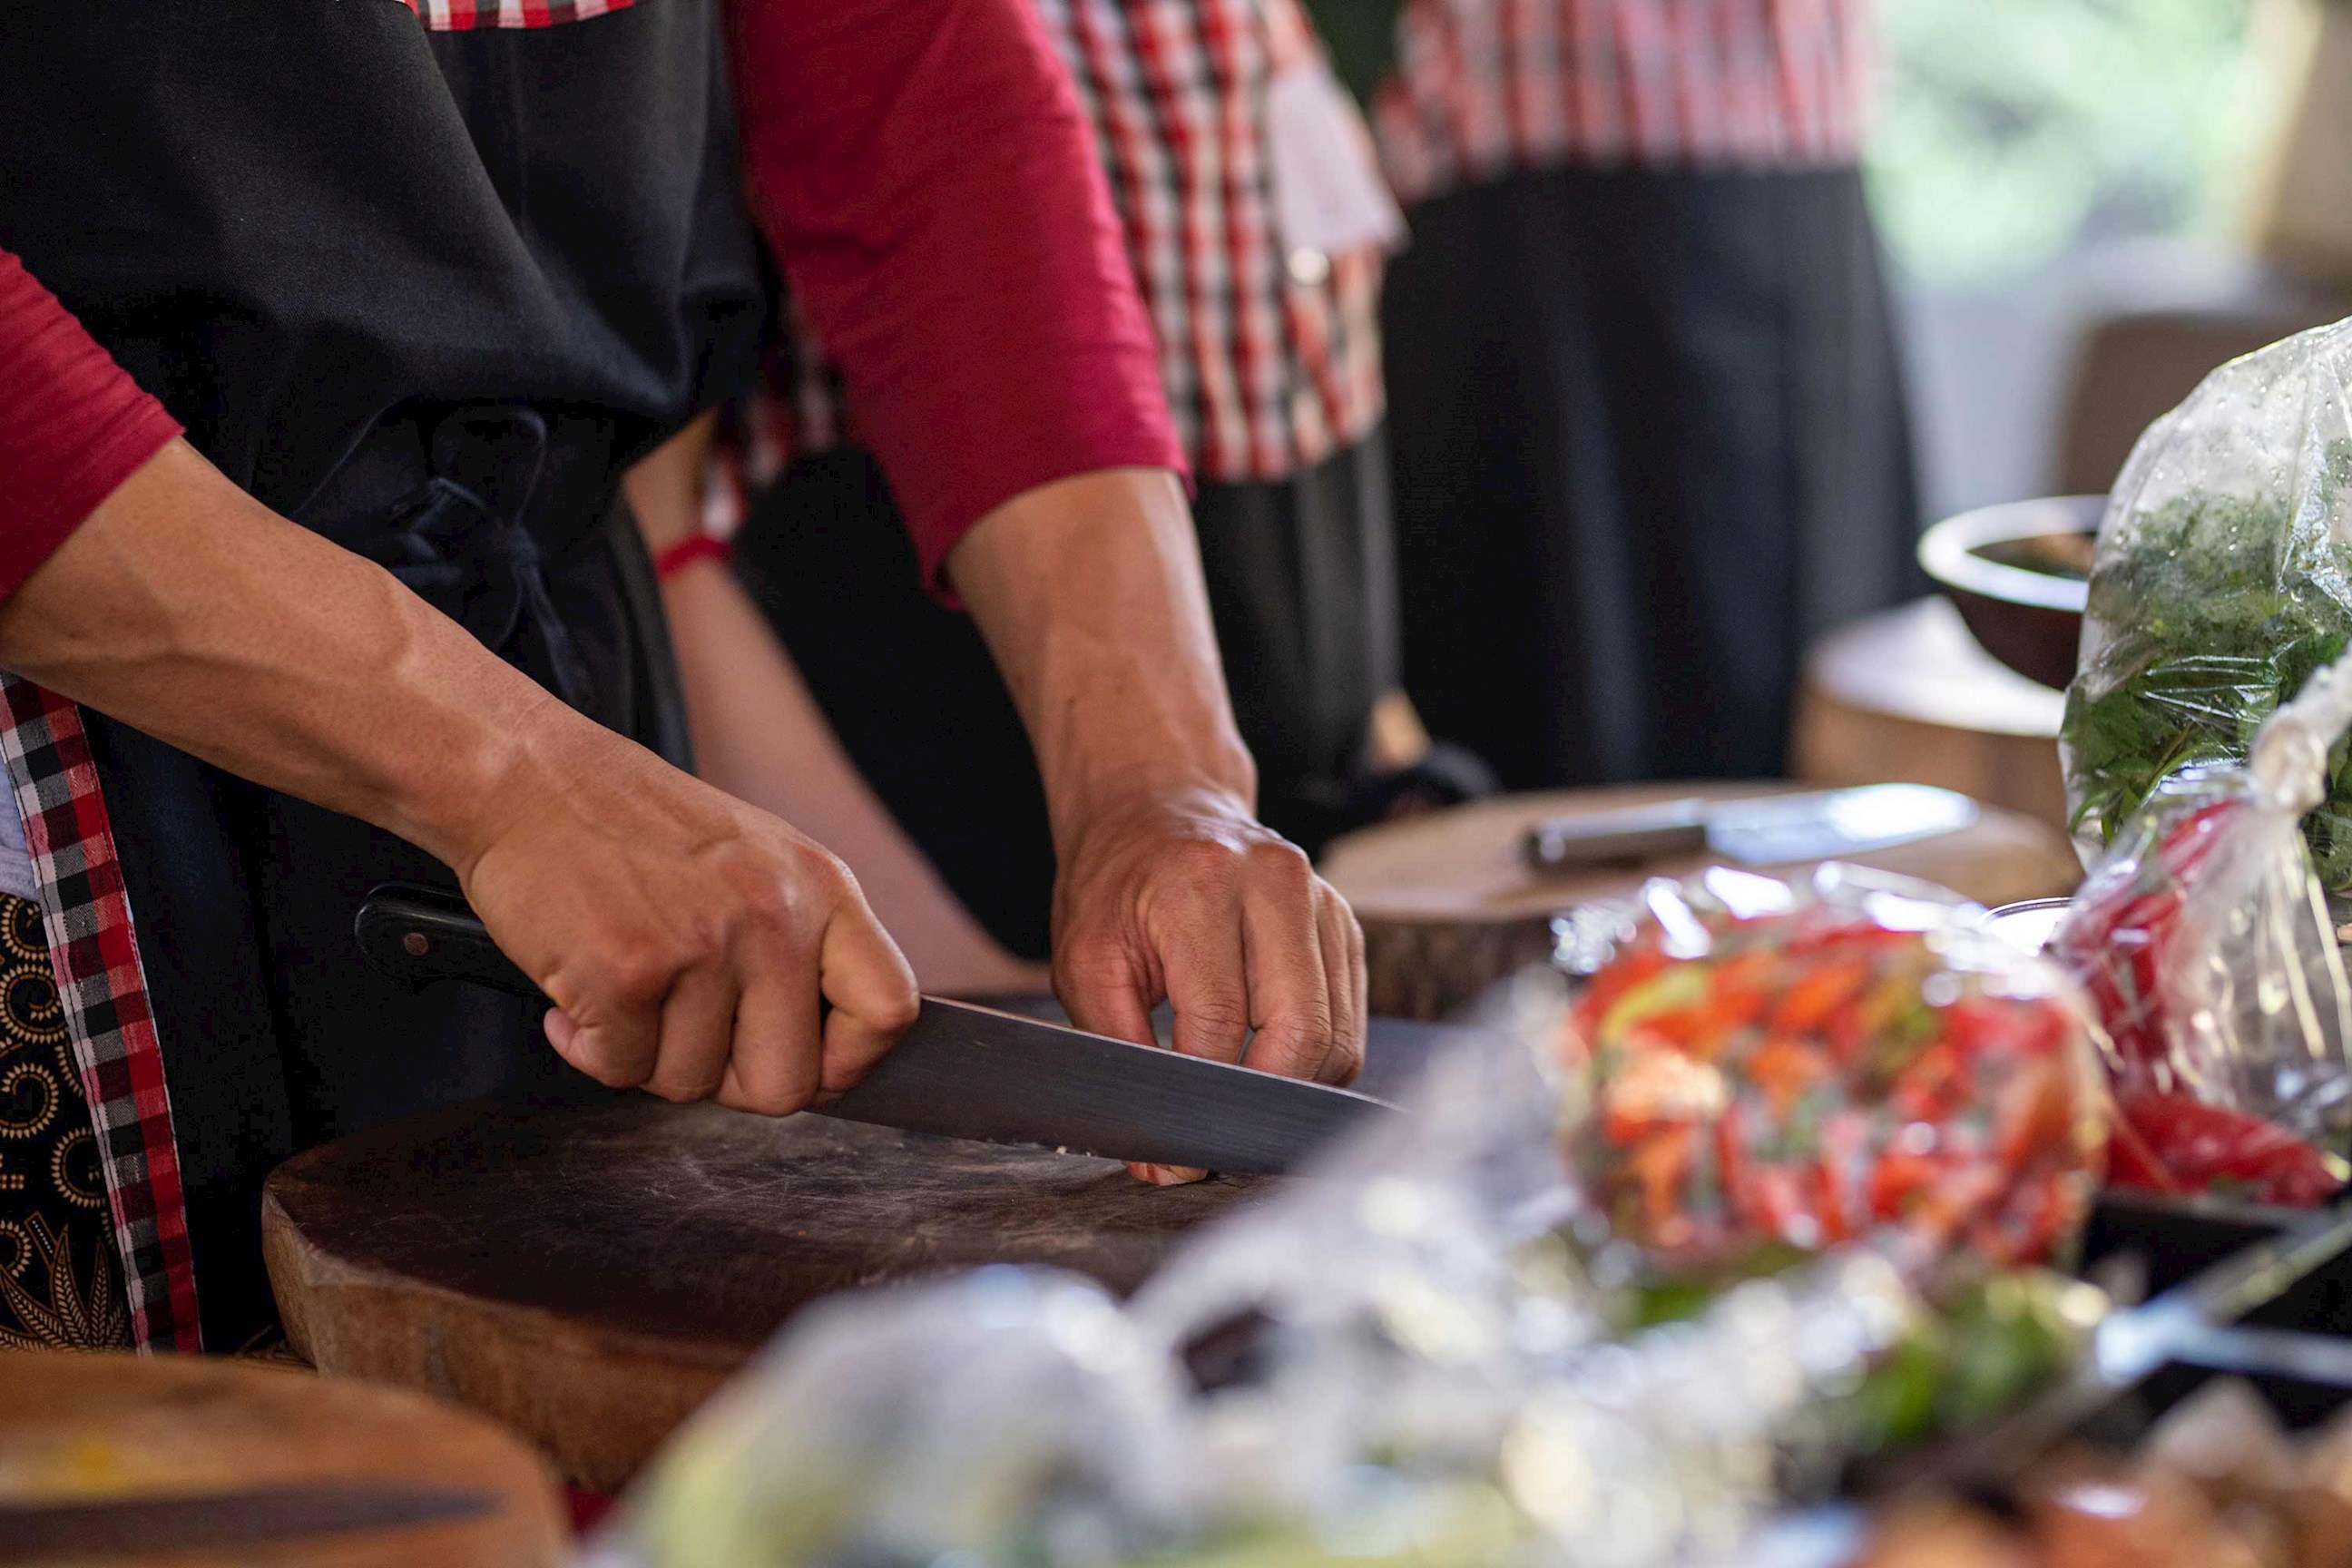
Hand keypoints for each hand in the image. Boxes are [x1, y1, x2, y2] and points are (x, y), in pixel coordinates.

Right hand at [453, 703, 920, 1112]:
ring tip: (625, 987)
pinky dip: (589, 1048)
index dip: (850, 1062)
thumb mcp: (757, 861)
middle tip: (683, 1031)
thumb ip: (800, 945)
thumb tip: (827, 1057)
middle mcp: (774, 917)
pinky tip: (578, 994)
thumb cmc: (633, 827)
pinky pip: (620, 1070)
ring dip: (646, 1055)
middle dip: (728, 1080)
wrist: (524, 779)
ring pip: (692, 1084)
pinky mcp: (625, 973)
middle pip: (788, 1083)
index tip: (806, 1063)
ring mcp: (701, 945)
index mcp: (822, 888)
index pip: (889, 1010)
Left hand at [1051, 785, 1366, 1183]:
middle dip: (1256, 1102)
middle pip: (1300, 1032)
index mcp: (1200, 884)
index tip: (1174, 1151)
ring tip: (1234, 1100)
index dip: (1197, 1098)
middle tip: (1213, 1136)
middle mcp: (1275, 882)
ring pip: (1336, 1035)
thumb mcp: (1086, 961)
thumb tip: (1160, 1161)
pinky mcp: (1344, 924)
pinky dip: (1313, 1060)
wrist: (1158, 809)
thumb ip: (1116, 1052)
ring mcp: (1322, 900)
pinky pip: (1347, 1021)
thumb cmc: (1116, 888)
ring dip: (1288, 1089)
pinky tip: (1265, 1063)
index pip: (1219, 1022)